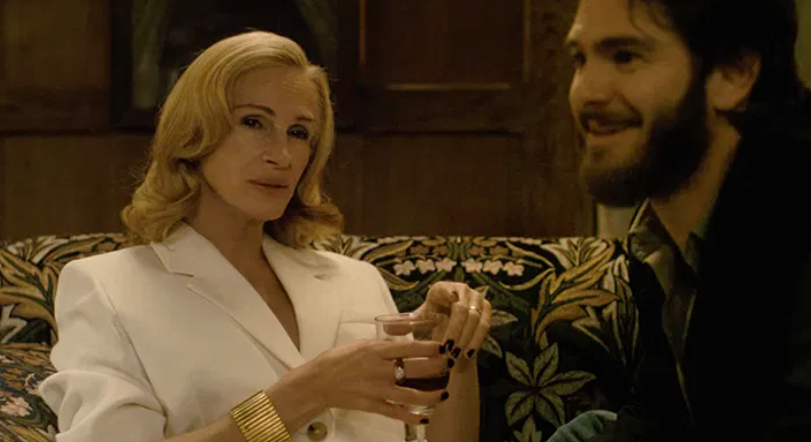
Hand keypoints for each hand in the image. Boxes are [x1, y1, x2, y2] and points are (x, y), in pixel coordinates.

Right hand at [301, 340, 449, 424]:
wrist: (318, 381)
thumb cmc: (339, 359)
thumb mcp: (362, 345)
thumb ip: (383, 347)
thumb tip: (404, 346)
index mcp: (376, 351)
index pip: (410, 347)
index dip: (430, 348)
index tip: (442, 347)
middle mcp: (380, 370)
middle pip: (416, 369)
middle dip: (437, 368)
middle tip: (448, 366)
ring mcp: (378, 390)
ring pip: (412, 394)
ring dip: (432, 395)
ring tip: (444, 393)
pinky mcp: (373, 406)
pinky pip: (397, 413)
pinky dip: (413, 416)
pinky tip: (425, 417)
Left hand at [414, 281, 491, 363]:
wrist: (448, 314)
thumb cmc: (432, 315)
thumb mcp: (421, 316)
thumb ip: (410, 321)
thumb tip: (393, 328)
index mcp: (443, 287)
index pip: (449, 298)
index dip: (450, 320)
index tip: (446, 340)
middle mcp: (462, 288)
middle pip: (463, 311)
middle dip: (457, 333)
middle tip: (449, 351)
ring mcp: (476, 297)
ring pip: (476, 319)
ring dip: (467, 339)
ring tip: (457, 355)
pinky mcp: (486, 307)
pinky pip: (485, 325)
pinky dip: (477, 340)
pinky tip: (469, 353)